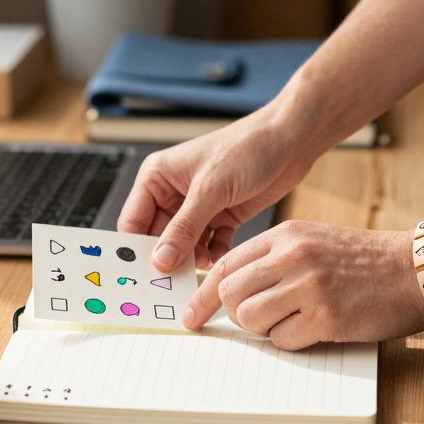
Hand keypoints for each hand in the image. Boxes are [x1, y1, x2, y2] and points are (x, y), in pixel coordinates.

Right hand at [118, 112, 315, 271]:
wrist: (289, 141)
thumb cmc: (246, 148)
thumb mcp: (210, 189)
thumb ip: (184, 227)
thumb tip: (160, 260)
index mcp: (157, 177)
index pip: (134, 222)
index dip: (136, 249)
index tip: (144, 276)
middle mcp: (173, 193)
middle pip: (158, 238)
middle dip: (167, 258)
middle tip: (172, 282)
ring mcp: (198, 206)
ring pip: (184, 245)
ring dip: (191, 258)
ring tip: (200, 267)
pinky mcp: (222, 216)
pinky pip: (209, 244)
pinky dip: (213, 253)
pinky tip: (220, 255)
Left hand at [184, 220, 423, 349]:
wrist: (418, 268)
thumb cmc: (367, 259)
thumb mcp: (314, 240)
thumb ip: (275, 258)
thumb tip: (234, 287)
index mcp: (286, 236)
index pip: (226, 265)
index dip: (204, 294)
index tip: (193, 314)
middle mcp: (293, 257)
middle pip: (230, 293)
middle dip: (234, 314)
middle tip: (253, 320)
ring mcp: (309, 287)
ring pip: (250, 319)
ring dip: (264, 329)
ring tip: (291, 321)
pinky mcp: (327, 317)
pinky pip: (283, 340)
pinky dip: (292, 341)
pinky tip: (316, 328)